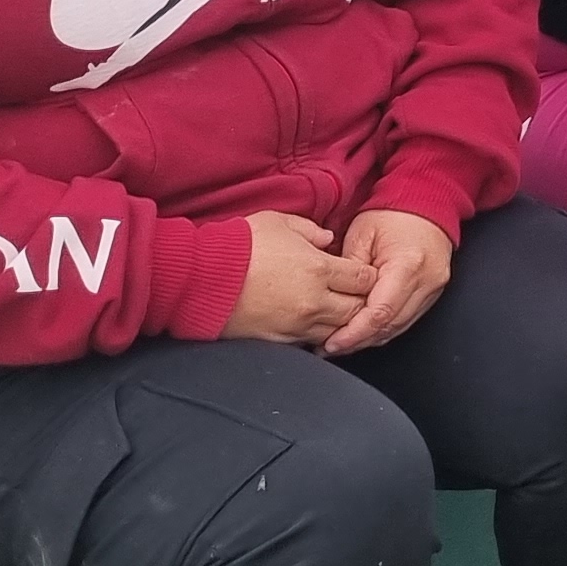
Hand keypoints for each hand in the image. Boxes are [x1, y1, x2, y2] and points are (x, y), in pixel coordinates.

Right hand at [226, 210, 375, 344]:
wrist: (198, 278)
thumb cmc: (237, 245)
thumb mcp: (278, 222)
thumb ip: (310, 230)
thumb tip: (327, 239)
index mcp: (319, 269)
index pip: (365, 279)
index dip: (368, 276)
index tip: (362, 273)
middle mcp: (314, 301)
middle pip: (358, 309)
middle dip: (362, 302)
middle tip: (355, 295)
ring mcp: (296, 325)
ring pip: (338, 331)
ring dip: (342, 322)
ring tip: (337, 312)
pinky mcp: (278, 341)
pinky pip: (311, 343)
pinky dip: (318, 336)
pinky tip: (313, 325)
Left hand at [321, 208, 455, 355]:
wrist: (427, 201)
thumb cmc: (393, 214)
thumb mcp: (361, 236)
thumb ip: (349, 271)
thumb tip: (335, 301)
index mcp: (408, 265)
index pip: (380, 312)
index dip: (354, 333)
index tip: (332, 343)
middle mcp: (427, 281)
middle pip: (390, 325)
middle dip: (358, 341)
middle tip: (330, 348)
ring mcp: (434, 289)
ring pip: (398, 328)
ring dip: (370, 338)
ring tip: (342, 343)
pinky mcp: (433, 293)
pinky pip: (406, 319)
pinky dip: (384, 328)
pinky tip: (363, 331)